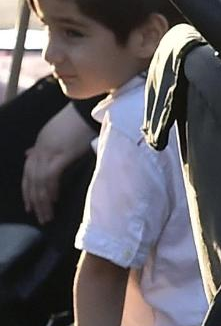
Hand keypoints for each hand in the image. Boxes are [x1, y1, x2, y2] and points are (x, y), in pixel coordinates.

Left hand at [20, 104, 92, 222]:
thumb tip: (28, 154)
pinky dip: (50, 189)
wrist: (88, 110)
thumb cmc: (78, 122)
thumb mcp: (55, 134)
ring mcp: (50, 152)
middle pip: (31, 179)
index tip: (29, 205)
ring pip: (39, 181)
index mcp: (40, 145)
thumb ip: (42, 146)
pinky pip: (51, 175)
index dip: (27, 190)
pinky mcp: (62, 154)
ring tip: (46, 215)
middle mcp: (41, 150)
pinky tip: (53, 200)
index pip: (28, 172)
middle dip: (33, 199)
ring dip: (42, 200)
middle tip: (37, 216)